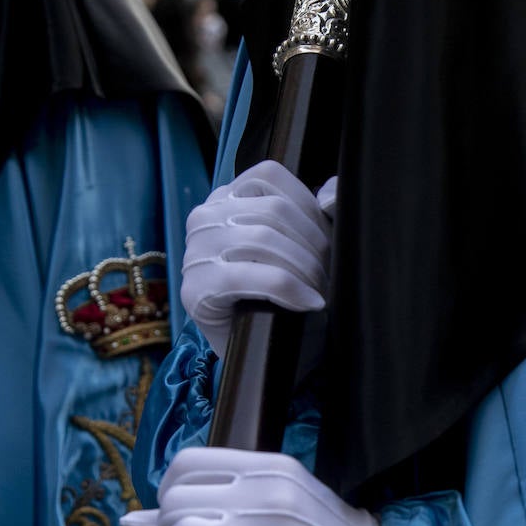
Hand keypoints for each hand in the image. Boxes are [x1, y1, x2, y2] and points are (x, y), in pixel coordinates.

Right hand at [181, 160, 337, 357]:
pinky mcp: (197, 287)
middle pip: (273, 210)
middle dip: (313, 243)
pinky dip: (290, 289)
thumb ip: (315, 212)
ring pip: (265, 238)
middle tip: (330, 274)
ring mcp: (195, 252)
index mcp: (224, 198)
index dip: (307, 205)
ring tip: (320, 289)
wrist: (252, 349)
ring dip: (305, 267)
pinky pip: (255, 276)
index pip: (269, 177)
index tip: (327, 239)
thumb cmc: (277, 293)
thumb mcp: (296, 244)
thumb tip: (330, 195)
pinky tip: (308, 302)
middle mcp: (203, 218)